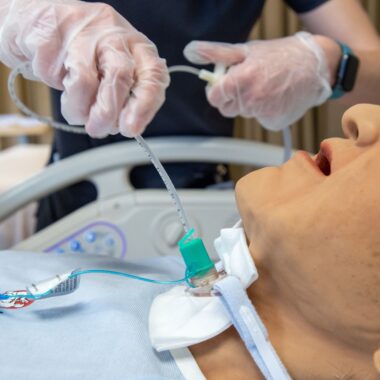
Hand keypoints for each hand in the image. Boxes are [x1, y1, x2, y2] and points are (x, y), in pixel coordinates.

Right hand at [0, 0, 169, 137]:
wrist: (45, 24)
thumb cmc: (89, 57)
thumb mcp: (117, 74)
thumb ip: (127, 97)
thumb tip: (128, 126)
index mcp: (138, 49)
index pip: (153, 75)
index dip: (145, 105)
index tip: (131, 129)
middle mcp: (116, 37)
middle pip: (120, 76)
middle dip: (108, 112)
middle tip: (98, 129)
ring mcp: (85, 34)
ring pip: (85, 81)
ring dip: (81, 110)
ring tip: (78, 114)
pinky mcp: (56, 36)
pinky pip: (57, 77)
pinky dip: (63, 95)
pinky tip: (63, 89)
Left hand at [184, 32, 331, 130]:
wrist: (315, 65)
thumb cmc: (279, 55)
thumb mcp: (246, 50)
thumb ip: (217, 54)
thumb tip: (191, 52)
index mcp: (240, 80)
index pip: (214, 98)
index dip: (217, 91)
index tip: (224, 85)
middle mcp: (251, 99)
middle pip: (227, 109)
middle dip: (233, 98)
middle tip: (250, 83)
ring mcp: (264, 113)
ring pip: (245, 113)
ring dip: (251, 104)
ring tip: (268, 87)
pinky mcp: (274, 122)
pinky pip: (260, 120)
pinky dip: (266, 112)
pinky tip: (277, 98)